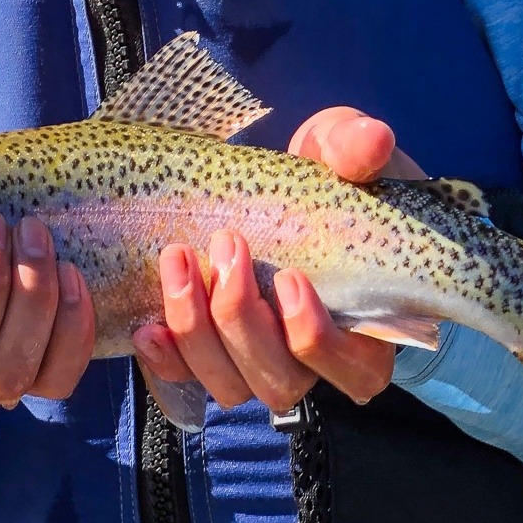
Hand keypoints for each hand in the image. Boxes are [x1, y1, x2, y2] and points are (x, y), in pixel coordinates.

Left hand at [133, 106, 427, 415]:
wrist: (284, 188)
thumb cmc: (329, 177)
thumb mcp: (345, 152)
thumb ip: (357, 149)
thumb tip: (375, 137)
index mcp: (364, 325)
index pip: (354, 368)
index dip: (316, 335)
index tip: (288, 277)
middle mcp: (312, 359)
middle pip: (280, 379)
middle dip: (242, 320)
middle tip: (226, 244)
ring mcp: (260, 362)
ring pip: (232, 385)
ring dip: (198, 332)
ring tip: (179, 261)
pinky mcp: (215, 355)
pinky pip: (188, 381)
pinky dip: (167, 362)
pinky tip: (147, 326)